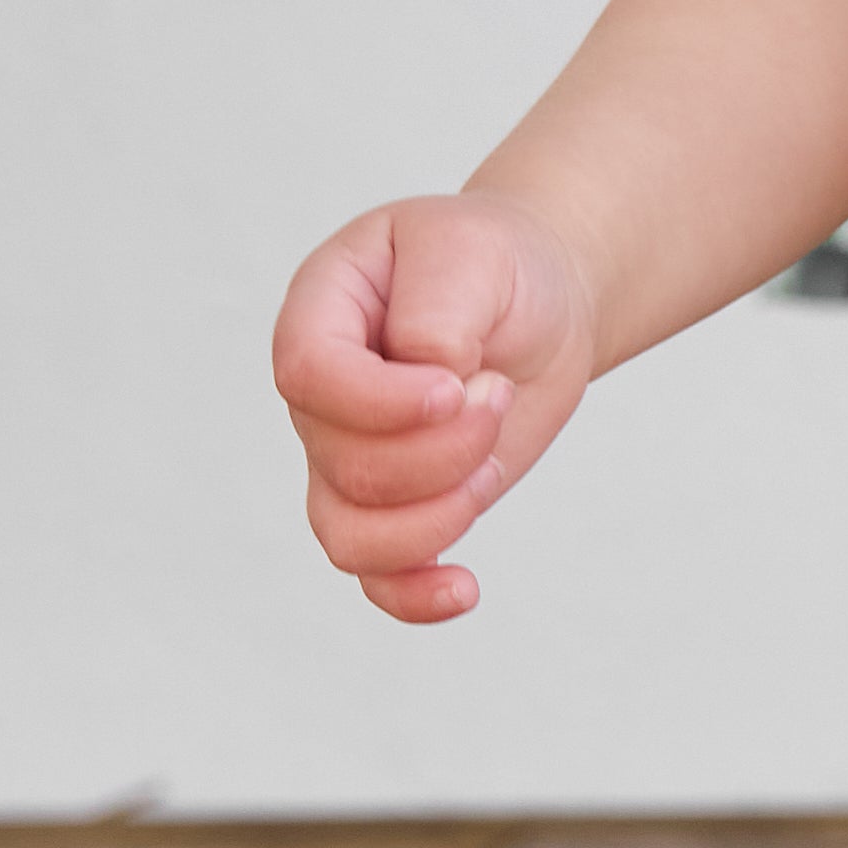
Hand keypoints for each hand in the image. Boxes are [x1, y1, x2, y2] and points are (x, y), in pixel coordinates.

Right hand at [273, 195, 596, 624]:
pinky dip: (414, 595)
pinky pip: (375, 574)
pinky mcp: (396, 505)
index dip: (381, 401)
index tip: (459, 387)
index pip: (308, 375)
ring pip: (351, 533)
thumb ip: (439, 312)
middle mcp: (321, 397)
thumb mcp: (472, 252)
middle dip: (442, 449)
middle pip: (346, 464)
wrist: (538, 300)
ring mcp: (349, 456)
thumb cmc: (496, 264)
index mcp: (321, 314)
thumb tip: (428, 381)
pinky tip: (464, 589)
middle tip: (499, 392)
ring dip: (439, 515)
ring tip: (491, 460)